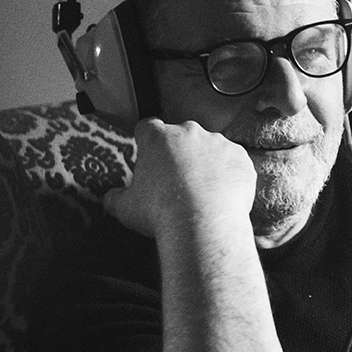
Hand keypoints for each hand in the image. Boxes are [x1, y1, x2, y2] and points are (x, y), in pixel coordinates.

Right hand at [102, 118, 257, 241]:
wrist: (202, 224)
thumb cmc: (160, 213)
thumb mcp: (126, 208)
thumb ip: (115, 198)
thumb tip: (110, 198)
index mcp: (158, 138)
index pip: (147, 128)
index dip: (147, 141)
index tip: (149, 156)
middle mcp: (189, 132)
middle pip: (181, 137)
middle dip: (179, 154)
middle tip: (176, 182)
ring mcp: (218, 143)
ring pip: (210, 149)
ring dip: (206, 164)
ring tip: (202, 193)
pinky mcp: (241, 158)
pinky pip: (234, 163)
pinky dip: (229, 176)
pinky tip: (223, 196)